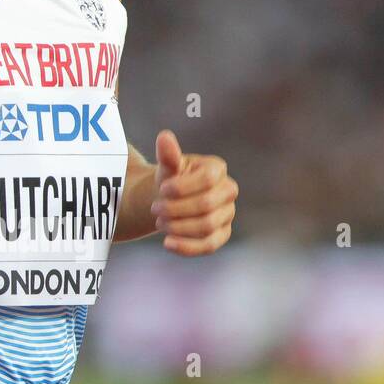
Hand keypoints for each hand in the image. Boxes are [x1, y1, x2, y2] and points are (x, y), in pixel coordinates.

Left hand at [151, 129, 237, 255]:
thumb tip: (164, 136)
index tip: (162, 189)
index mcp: (217, 169)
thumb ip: (168, 155)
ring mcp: (227, 214)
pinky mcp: (222, 234)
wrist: (166, 199)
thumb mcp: (166, 166)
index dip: (183, 187)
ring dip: (179, 227)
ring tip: (158, 223)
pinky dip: (187, 247)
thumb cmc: (169, 178)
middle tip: (155, 209)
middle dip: (177, 209)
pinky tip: (167, 243)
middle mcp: (228, 191)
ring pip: (208, 226)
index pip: (208, 179)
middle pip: (207, 205)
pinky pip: (210, 245)